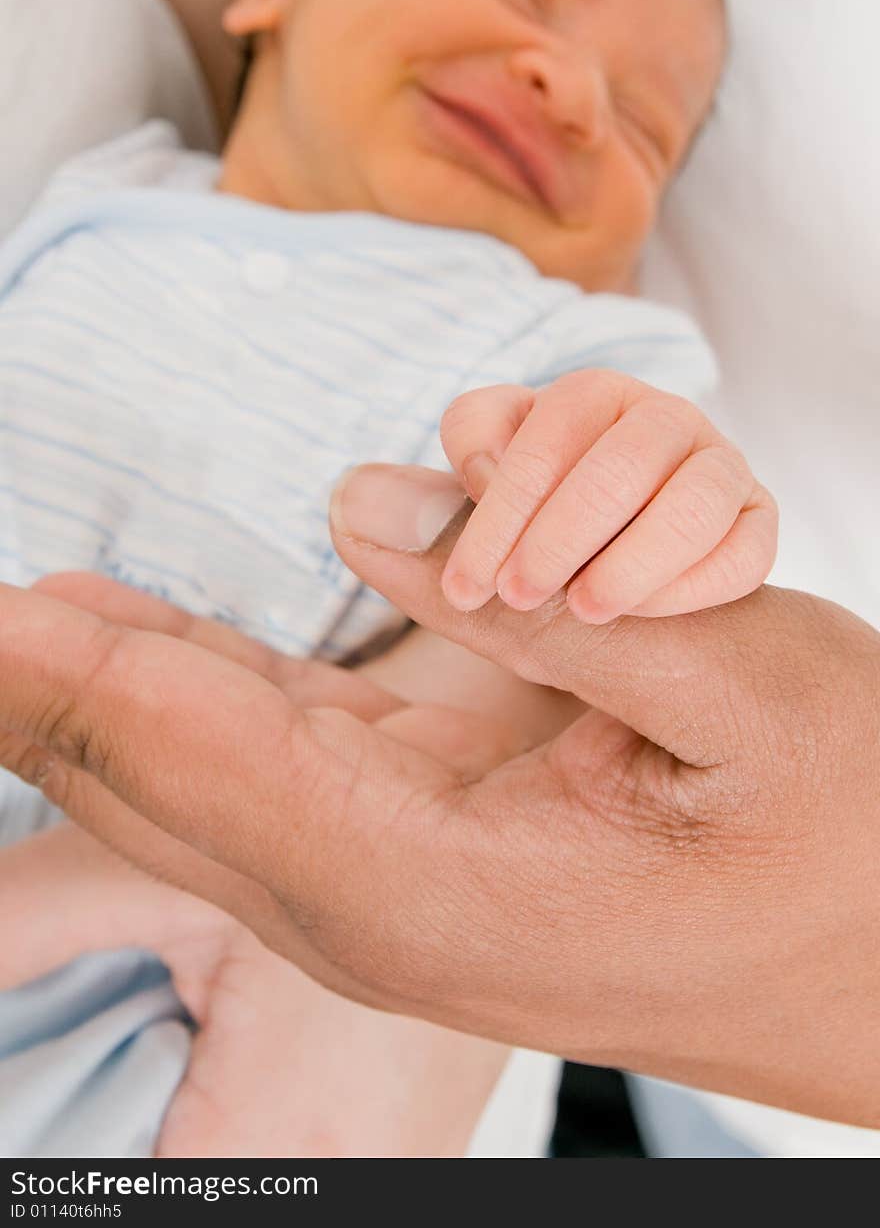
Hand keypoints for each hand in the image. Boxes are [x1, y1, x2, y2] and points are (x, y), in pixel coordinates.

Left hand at [1, 484, 878, 1125]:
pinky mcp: (434, 845)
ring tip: (19, 623)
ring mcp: (401, 882)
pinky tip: (145, 653)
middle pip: (160, 785)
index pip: (191, 759)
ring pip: (205, 776)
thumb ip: (542, 600)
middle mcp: (382, 902)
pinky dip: (199, 696)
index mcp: (431, 885)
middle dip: (44, 692)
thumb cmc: (858, 840)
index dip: (64, 673)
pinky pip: (277, 762)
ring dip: (104, 691)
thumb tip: (370, 506)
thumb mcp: (741, 692)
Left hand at [439, 371, 777, 620]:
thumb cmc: (536, 540)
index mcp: (586, 396)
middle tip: (518, 596)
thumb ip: (433, 499)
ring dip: (633, 561)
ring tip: (586, 608)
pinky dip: (691, 586)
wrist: (617, 592)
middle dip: (558, 536)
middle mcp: (659, 418)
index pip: (538, 436)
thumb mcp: (477, 519)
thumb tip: (371, 498)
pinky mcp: (755, 522)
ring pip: (693, 501)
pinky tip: (638, 615)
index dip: (497, 512)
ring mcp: (717, 466)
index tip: (464, 585)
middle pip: (617, 464)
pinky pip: (744, 551)